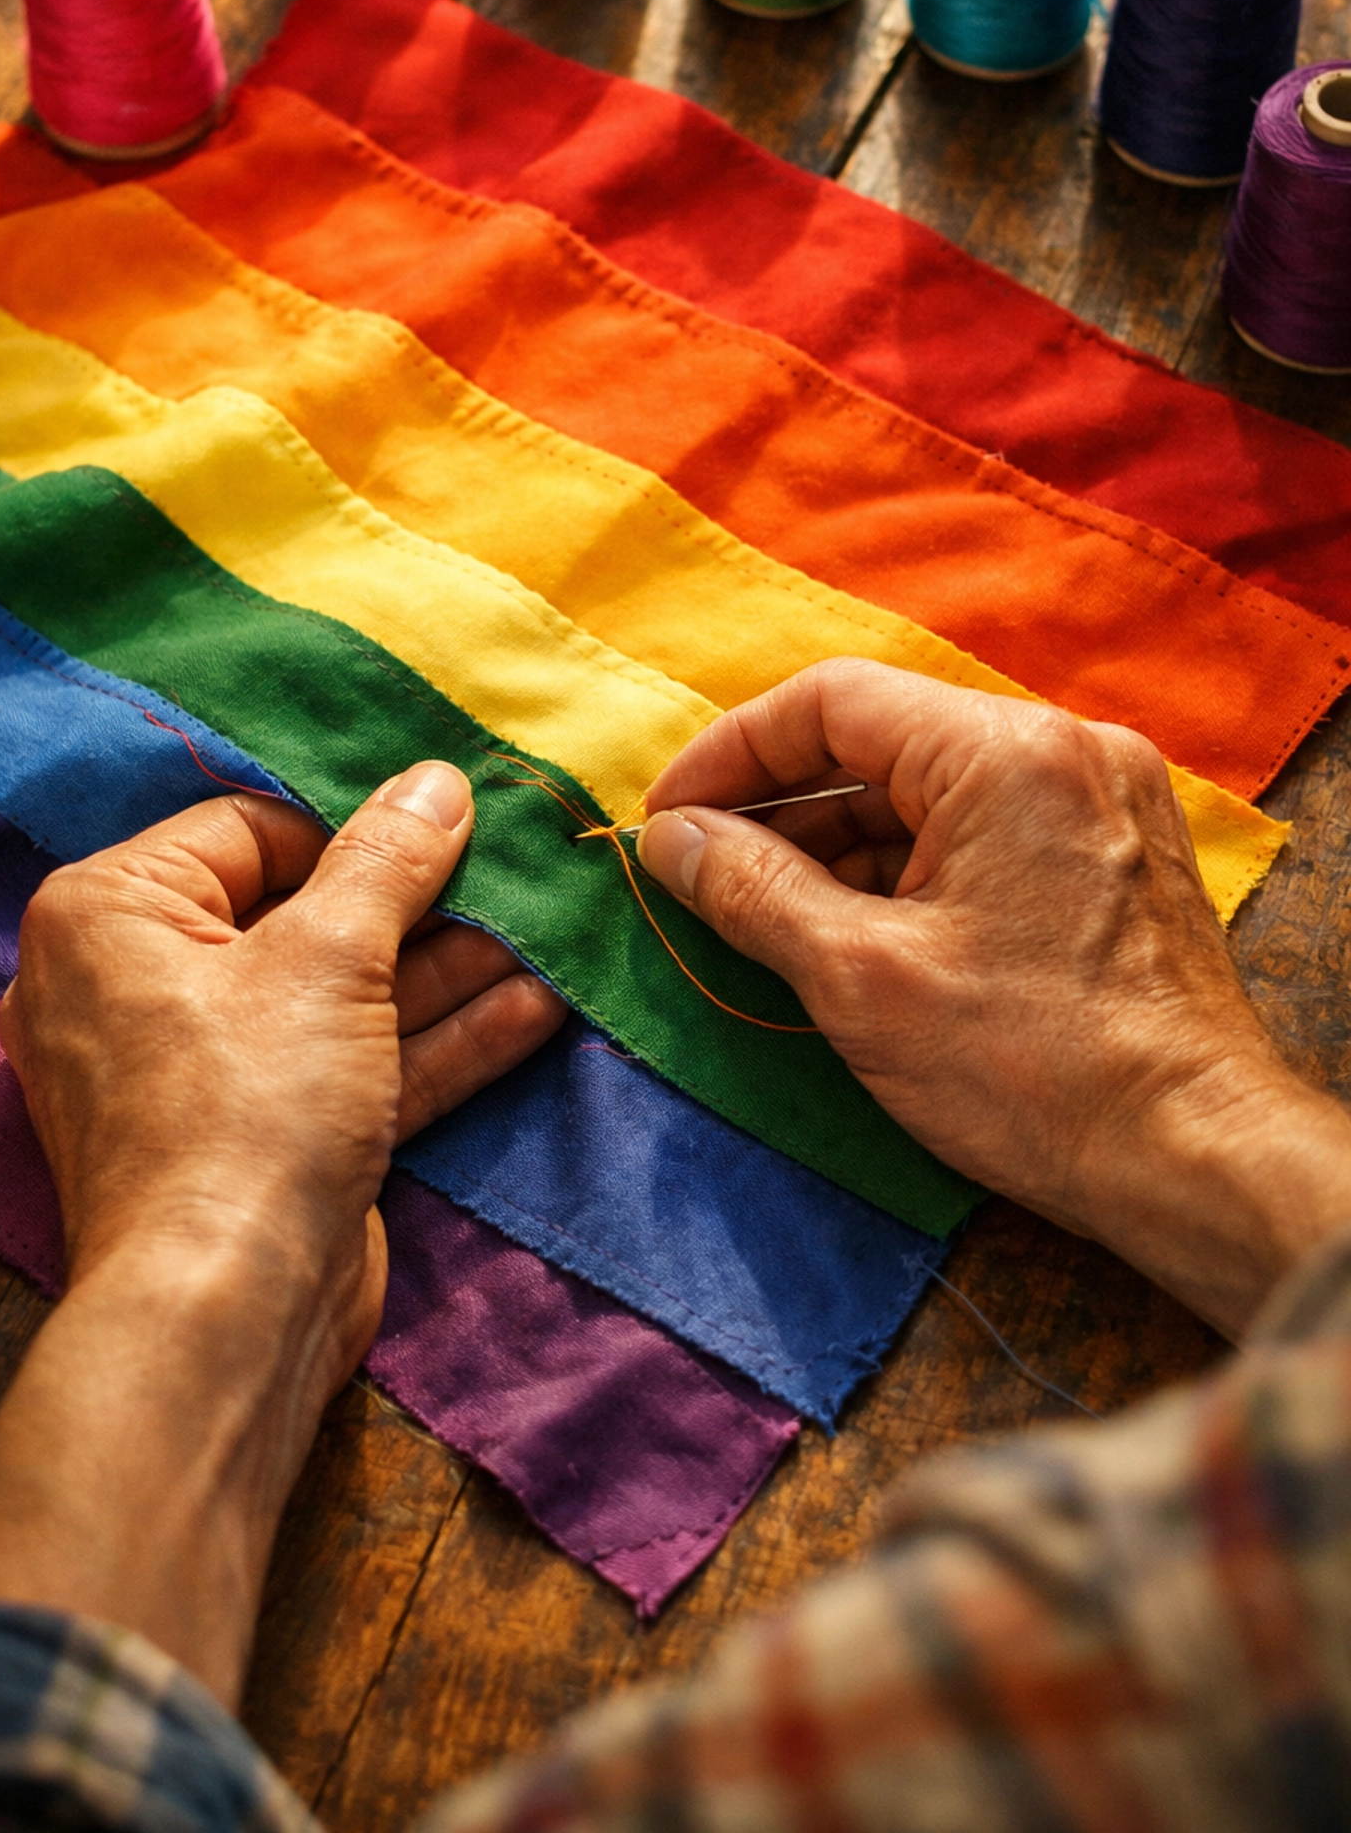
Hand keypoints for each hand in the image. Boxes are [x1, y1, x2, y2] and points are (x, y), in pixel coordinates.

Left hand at [0, 765, 563, 1339]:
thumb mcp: (329, 957)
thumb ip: (389, 861)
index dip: (352, 827)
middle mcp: (139, 985)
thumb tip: (437, 780)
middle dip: (417, 903)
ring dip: (446, 971)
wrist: (227, 1314)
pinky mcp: (267, 1138)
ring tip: (547, 933)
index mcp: (110, 915)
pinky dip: (435, 1040)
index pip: (247, 830)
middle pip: (302, 913)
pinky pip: (354, 1063)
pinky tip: (533, 1009)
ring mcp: (205, 1071)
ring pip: (341, 997)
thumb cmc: (248, 1107)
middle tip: (512, 870)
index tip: (447, 822)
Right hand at [637, 660, 1350, 1336]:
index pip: (833, 701)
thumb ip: (752, 889)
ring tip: (763, 910)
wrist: (1197, 1162)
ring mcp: (1103, 799)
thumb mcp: (862, 979)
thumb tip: (671, 840)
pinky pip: (986, 827)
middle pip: (884, 740)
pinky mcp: (1117, 855)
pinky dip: (909, 866)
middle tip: (699, 870)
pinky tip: (851, 927)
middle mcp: (1067, 750)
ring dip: (840, 840)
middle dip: (781, 804)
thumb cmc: (1038, 1074)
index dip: (731, 754)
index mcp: (1006, 754)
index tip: (667, 818)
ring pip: (933, 788)